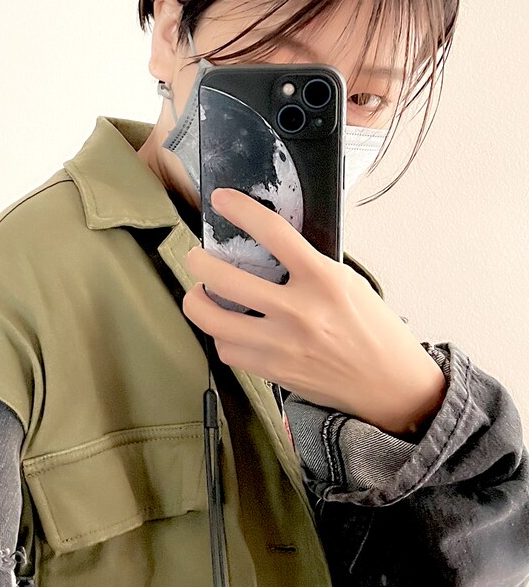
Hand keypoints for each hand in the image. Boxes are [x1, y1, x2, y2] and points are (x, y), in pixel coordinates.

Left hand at [182, 188, 447, 436]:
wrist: (389, 386)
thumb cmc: (374, 332)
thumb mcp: (350, 284)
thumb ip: (310, 267)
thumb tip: (268, 250)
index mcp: (323, 280)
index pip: (273, 233)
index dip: (241, 210)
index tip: (222, 200)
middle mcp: (299, 311)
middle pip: (225, 279)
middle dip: (199, 262)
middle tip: (197, 257)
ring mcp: (282, 344)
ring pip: (213, 320)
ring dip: (196, 302)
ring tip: (199, 294)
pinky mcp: (272, 371)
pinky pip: (227, 350)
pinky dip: (222, 336)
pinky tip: (227, 328)